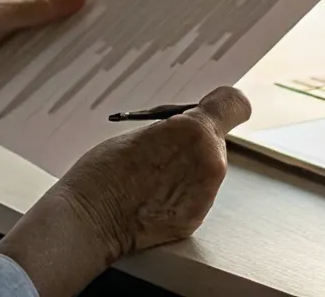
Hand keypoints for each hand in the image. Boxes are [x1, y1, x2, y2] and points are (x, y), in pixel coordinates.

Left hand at [0, 0, 84, 73]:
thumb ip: (37, 9)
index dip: (63, 0)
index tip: (92, 14)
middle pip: (33, 19)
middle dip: (56, 30)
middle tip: (90, 45)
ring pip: (23, 44)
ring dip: (41, 54)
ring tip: (74, 67)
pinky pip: (9, 64)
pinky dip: (25, 71)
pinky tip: (43, 83)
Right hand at [0, 86, 251, 289]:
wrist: (88, 220)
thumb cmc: (104, 172)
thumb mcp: (145, 130)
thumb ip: (177, 126)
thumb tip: (190, 126)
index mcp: (196, 130)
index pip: (235, 105)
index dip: (221, 106)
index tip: (209, 109)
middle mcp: (210, 162)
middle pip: (216, 141)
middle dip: (195, 143)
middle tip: (162, 150)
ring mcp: (206, 194)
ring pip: (207, 170)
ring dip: (189, 169)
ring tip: (152, 176)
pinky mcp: (196, 219)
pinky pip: (197, 197)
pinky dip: (180, 195)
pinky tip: (153, 198)